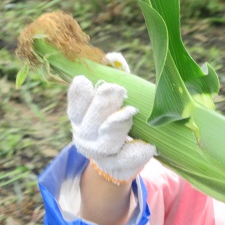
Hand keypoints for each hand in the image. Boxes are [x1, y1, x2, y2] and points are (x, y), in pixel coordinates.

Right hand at [67, 53, 155, 184]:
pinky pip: (127, 161)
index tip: (85, 82)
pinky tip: (149, 146)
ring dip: (116, 125)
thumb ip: (113, 76)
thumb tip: (113, 58)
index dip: (79, 97)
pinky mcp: (119, 167)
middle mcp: (87, 137)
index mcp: (80, 119)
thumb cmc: (113, 118)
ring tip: (129, 112)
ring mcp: (101, 154)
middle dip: (102, 106)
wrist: (116, 158)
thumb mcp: (111, 99)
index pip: (75, 109)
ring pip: (106, 142)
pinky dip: (137, 153)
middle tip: (116, 90)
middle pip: (90, 124)